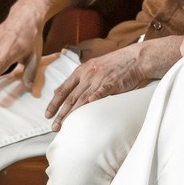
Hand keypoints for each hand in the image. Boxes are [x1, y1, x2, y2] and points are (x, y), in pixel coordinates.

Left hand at [45, 38, 177, 127]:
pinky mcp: (111, 84)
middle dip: (60, 113)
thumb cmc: (116, 63)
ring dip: (71, 114)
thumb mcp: (94, 66)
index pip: (64, 88)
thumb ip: (80, 78)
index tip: (48, 114)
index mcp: (82, 70)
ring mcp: (99, 79)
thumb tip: (64, 90)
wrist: (135, 58)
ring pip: (81, 100)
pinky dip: (91, 102)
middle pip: (70, 97)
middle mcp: (88, 75)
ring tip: (64, 126)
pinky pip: (99, 95)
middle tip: (54, 126)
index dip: (54, 102)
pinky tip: (84, 112)